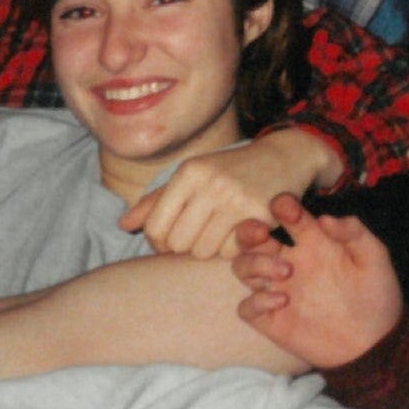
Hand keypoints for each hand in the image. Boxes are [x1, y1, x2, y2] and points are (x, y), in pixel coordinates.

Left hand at [120, 127, 342, 258]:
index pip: (155, 226)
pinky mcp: (261, 214)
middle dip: (184, 247)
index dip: (160, 241)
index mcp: (189, 172)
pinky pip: (231, 252)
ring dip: (209, 250)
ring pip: (202, 251)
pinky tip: (238, 234)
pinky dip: (232, 249)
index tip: (173, 238)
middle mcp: (211, 183)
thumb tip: (122, 224)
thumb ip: (157, 200)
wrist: (286, 156)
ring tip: (219, 234)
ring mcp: (237, 198)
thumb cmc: (232, 169)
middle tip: (198, 237)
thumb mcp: (194, 174)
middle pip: (177, 243)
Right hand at [234, 195, 404, 369]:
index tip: (288, 211)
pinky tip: (283, 301)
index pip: (286, 215)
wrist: (374, 341)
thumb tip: (324, 217)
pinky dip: (256, 301)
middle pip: (252, 239)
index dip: (281, 206)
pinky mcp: (273, 320)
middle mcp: (290, 262)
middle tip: (262, 232)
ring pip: (242, 267)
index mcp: (314, 242)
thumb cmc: (376, 294)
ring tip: (286, 272)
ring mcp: (279, 289)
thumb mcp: (374, 257)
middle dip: (248, 230)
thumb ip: (354, 232)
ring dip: (255, 264)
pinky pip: (246, 307)